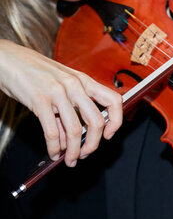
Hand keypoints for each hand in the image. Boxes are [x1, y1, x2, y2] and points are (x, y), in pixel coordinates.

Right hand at [0, 39, 121, 166]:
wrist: (6, 58)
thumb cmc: (33, 70)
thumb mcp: (59, 85)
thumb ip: (69, 110)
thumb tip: (71, 139)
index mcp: (84, 80)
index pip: (114, 101)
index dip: (116, 121)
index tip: (108, 134)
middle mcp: (75, 85)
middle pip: (96, 122)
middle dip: (93, 145)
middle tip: (86, 154)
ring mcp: (58, 92)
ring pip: (75, 130)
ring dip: (74, 151)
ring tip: (70, 159)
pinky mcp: (39, 99)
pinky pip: (52, 131)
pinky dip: (54, 147)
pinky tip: (53, 152)